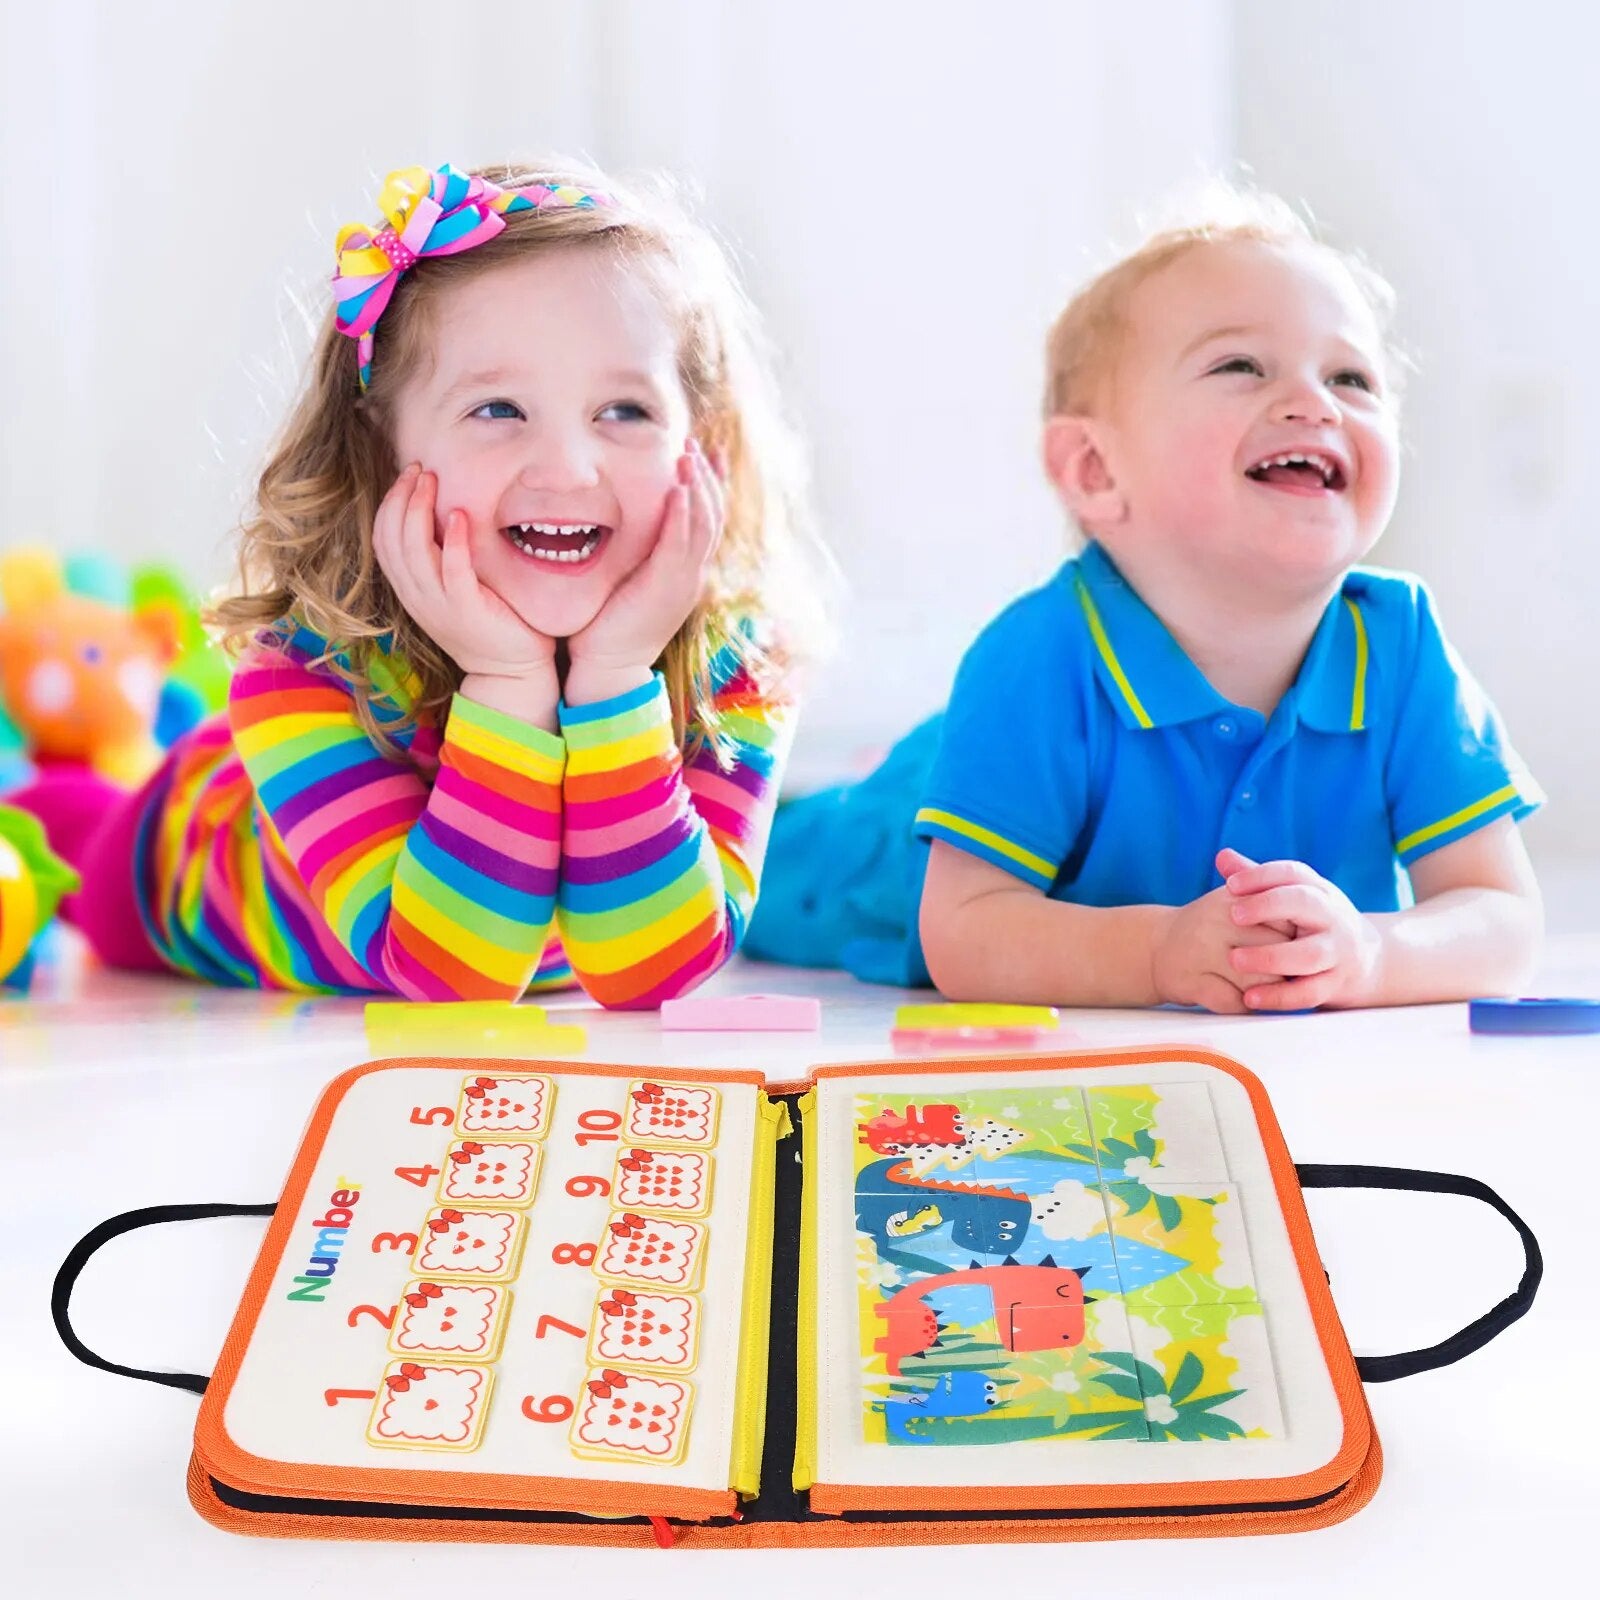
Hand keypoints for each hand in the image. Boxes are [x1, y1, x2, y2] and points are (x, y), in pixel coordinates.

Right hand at [373, 464, 556, 678]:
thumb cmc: (488, 624)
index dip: (390, 504)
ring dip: (419, 510)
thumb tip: (444, 515)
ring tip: (431, 480)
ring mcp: (439, 605)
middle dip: (401, 498)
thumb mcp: (453, 590)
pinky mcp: (467, 610)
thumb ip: (441, 560)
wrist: (510, 672)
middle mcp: (418, 597)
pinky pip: (452, 571)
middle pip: (392, 539)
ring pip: (414, 551)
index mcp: (411, 590)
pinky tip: (459, 516)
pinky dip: (453, 542)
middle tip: (418, 468)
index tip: (407, 475)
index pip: (382, 540)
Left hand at [565, 441, 723, 699]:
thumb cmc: (607, 627)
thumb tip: (617, 523)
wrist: (607, 668)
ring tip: (688, 454)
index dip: (708, 486)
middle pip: (712, 515)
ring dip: (697, 486)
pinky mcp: (667, 589)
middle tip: (693, 443)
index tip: (702, 454)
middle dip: (705, 476)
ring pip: (703, 525)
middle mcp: (691, 574)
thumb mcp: (626, 582)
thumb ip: (632, 554)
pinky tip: (680, 490)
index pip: (706, 520)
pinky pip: (682, 545)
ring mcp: (683, 582)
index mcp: (684, 572)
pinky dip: (684, 515)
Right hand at [1150, 886, 1292, 1013]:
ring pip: (1259, 981)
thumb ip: (1269, 899)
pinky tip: (1245, 1001)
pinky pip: (1234, 1003)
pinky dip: (1246, 1008)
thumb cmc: (1207, 926)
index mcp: (1230, 901)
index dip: (1294, 936)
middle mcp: (1214, 924)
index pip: (1282, 919)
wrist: (1155, 948)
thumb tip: (1311, 908)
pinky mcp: (1192, 984)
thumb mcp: (1232, 902)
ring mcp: (1201, 955)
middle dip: (1287, 965)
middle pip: (1275, 950)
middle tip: (1288, 971)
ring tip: (1268, 987)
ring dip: (1270, 990)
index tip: (1296, 941)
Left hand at [1221, 854, 1382, 1009]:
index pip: (1293, 873)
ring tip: (1234, 959)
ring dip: (1270, 957)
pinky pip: (1309, 993)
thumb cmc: (1315, 922)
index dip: (1261, 876)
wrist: (1368, 960)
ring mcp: (1339, 952)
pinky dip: (1280, 997)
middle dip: (1269, 906)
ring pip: (1308, 954)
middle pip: (1305, 904)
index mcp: (1319, 891)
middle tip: (1233, 915)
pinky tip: (1249, 998)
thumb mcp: (1294, 897)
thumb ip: (1258, 878)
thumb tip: (1222, 856)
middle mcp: (1333, 917)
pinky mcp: (1338, 985)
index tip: (1230, 884)